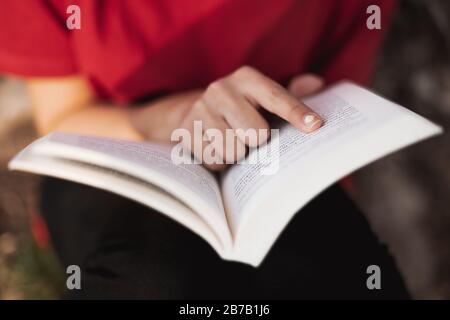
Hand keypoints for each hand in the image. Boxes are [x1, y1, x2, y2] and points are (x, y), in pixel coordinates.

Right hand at [178, 66, 323, 169]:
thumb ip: (290, 95)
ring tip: (231, 142)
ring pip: (235, 151)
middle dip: (257, 142)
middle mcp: (221, 89)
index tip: (316, 126)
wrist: (195, 113)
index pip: (276, 97)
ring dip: (237, 154)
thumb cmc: (241, 109)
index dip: (297, 112)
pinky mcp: (186, 131)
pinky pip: (215, 160)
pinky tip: (215, 147)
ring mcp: (200, 110)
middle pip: (257, 134)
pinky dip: (220, 161)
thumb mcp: (263, 99)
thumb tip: (316, 83)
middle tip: (248, 135)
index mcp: (246, 78)